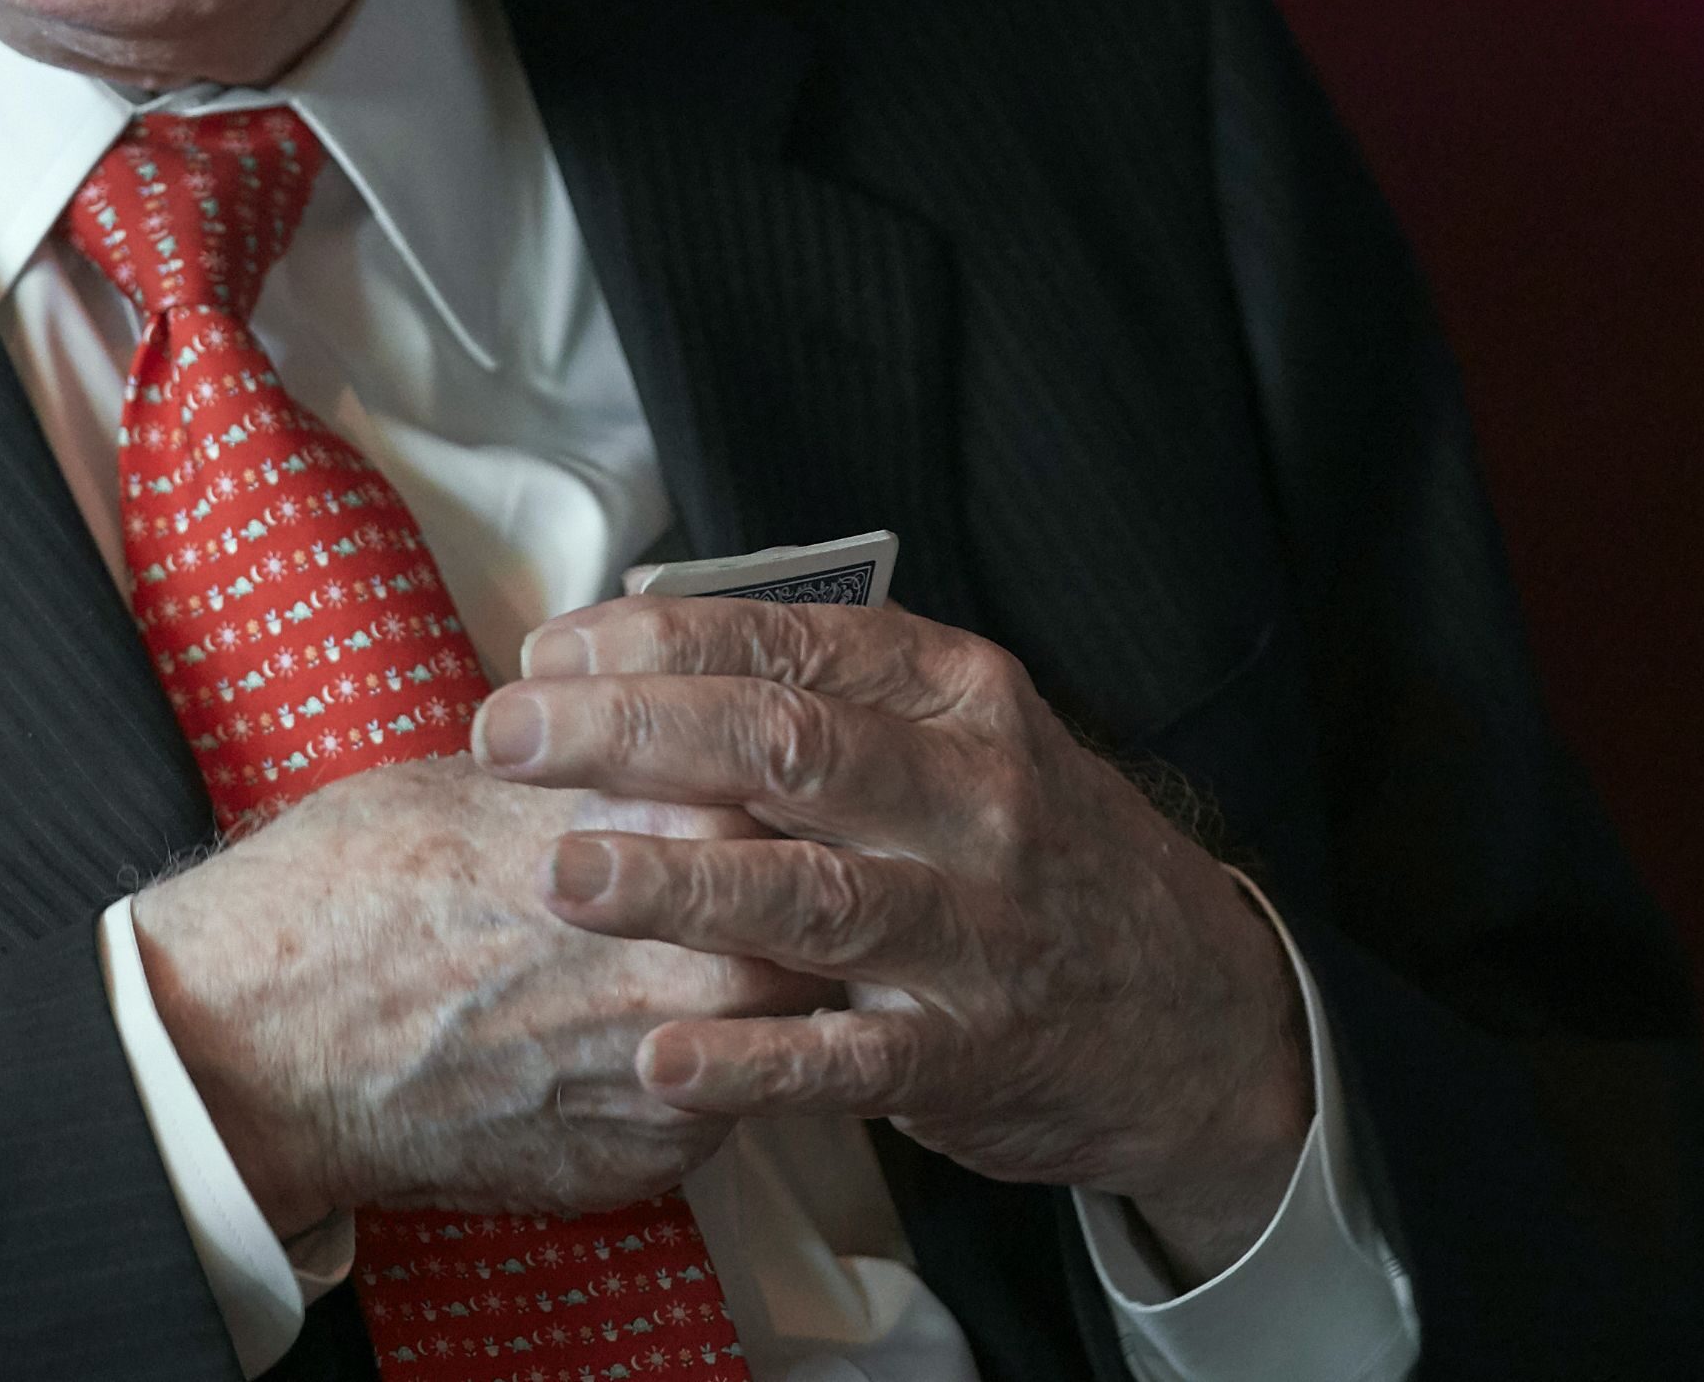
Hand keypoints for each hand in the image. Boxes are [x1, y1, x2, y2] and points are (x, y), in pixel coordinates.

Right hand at [128, 756, 823, 1229]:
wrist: (258, 1045)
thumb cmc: (341, 895)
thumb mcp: (477, 776)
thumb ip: (600, 765)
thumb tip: (661, 737)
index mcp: (655, 830)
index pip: (787, 784)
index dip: (778, 773)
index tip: (772, 767)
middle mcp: (689, 954)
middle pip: (818, 908)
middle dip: (795, 885)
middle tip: (758, 866)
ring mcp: (676, 1069)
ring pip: (789, 1018)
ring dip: (762, 982)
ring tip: (698, 953)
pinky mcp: (652, 1157)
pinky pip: (721, 1103)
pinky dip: (697, 1068)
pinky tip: (633, 1034)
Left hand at [477, 597, 1315, 1276]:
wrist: (1198, 1013)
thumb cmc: (1031, 854)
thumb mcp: (966, 740)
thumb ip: (830, 696)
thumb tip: (636, 654)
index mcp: (959, 698)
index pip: (791, 642)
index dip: (656, 642)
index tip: (547, 652)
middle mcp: (974, 799)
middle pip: (784, 746)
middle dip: (630, 735)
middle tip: (505, 737)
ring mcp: (976, 931)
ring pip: (812, 895)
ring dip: (677, 883)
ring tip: (559, 876)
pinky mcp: (969, 1055)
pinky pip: (848, 1061)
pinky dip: (751, 1059)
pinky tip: (658, 1054)